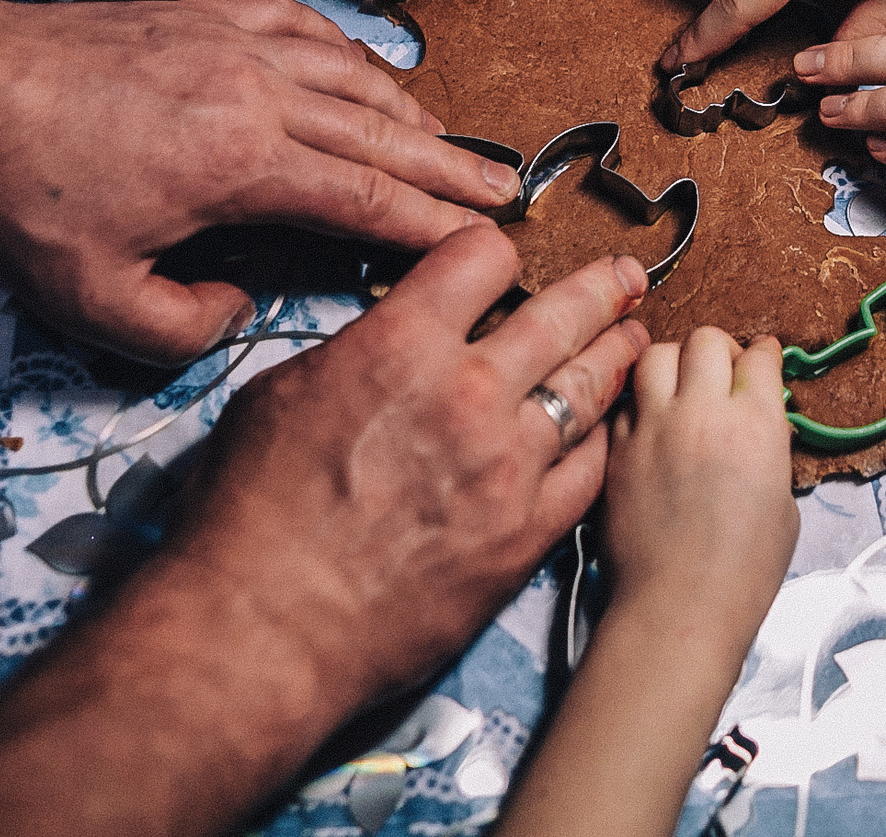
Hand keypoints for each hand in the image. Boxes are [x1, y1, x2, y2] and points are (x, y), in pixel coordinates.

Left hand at [0, 0, 522, 362]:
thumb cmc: (16, 191)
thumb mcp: (90, 298)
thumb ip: (179, 326)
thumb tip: (239, 307)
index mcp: (240, 161)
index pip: (365, 199)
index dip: (432, 228)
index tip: (483, 246)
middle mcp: (257, 90)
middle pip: (383, 133)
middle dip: (452, 167)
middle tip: (509, 189)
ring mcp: (236, 41)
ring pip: (355, 75)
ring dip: (413, 112)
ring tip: (450, 143)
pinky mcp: (209, 15)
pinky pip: (309, 28)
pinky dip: (354, 55)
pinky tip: (369, 73)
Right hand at [167, 228, 648, 695]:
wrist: (265, 632)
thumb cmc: (249, 524)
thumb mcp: (276, 400)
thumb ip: (351, 358)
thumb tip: (380, 346)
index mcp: (399, 346)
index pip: (479, 259)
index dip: (493, 252)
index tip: (501, 260)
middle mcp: (467, 393)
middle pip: (559, 315)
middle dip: (597, 289)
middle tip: (622, 279)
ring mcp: (507, 465)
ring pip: (588, 388)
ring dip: (617, 356)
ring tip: (636, 340)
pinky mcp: (527, 533)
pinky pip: (589, 471)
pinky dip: (602, 442)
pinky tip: (608, 431)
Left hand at [599, 329, 795, 646]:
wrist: (679, 606)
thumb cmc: (744, 571)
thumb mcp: (783, 505)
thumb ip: (770, 452)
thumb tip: (759, 430)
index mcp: (756, 423)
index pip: (760, 356)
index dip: (764, 354)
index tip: (763, 358)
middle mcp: (703, 412)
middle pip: (706, 339)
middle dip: (720, 349)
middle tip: (723, 371)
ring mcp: (653, 427)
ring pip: (655, 354)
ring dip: (673, 362)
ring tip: (680, 386)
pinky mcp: (616, 449)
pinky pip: (625, 400)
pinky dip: (640, 401)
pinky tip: (651, 423)